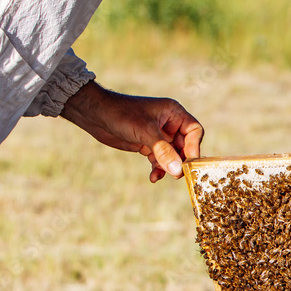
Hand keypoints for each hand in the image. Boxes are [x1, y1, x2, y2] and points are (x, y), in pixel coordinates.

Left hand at [61, 82, 203, 182]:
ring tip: (161, 175)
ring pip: (172, 156)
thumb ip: (163, 152)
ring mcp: (159, 135)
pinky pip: (160, 160)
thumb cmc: (121, 114)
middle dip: (180, 161)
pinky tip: (153, 177)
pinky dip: (158, 169)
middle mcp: (169, 123)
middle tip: (176, 175)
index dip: (194, 147)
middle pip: (185, 146)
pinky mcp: (148, 145)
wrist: (96, 115)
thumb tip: (178, 171)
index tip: (188, 163)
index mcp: (173, 113)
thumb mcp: (145, 132)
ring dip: (168, 167)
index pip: (194, 131)